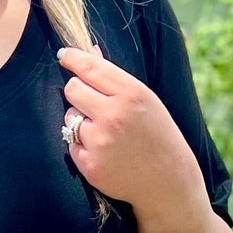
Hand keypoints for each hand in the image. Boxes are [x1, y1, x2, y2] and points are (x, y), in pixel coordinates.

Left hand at [58, 42, 204, 214]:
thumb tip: (89, 51)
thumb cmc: (158, 135)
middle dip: (78, 92)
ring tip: (106, 133)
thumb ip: (115, 77)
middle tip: (92, 103)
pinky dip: (82, 146)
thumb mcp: (146, 100)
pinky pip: (70, 144)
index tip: (64, 55)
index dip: (72, 58)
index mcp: (131, 94)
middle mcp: (113, 115)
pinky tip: (104, 152)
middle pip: (72, 89)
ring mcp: (100, 142)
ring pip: (69, 117)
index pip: (89, 68)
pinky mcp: (89, 165)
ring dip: (80, 121)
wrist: (168, 181)